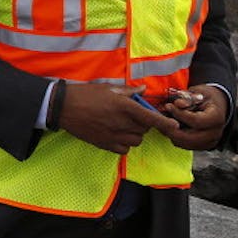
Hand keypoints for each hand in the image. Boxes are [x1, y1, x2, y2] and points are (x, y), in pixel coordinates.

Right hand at [58, 83, 180, 154]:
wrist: (63, 108)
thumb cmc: (85, 94)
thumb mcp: (107, 88)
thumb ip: (128, 91)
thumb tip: (143, 90)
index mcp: (124, 106)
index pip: (151, 118)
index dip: (165, 123)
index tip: (174, 126)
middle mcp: (121, 123)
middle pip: (144, 129)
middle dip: (144, 123)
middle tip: (134, 115)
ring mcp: (113, 135)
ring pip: (136, 140)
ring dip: (135, 134)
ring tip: (125, 125)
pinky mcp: (105, 144)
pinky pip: (124, 149)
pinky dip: (125, 143)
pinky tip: (117, 134)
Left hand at [162, 84, 229, 150]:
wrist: (216, 106)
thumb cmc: (206, 98)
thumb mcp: (200, 92)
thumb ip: (189, 98)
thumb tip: (178, 104)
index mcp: (216, 118)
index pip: (195, 121)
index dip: (179, 114)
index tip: (168, 106)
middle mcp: (214, 133)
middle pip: (188, 137)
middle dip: (170, 127)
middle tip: (159, 116)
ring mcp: (208, 142)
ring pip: (183, 142)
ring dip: (170, 132)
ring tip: (162, 120)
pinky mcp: (201, 146)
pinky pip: (183, 144)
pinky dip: (174, 136)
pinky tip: (168, 126)